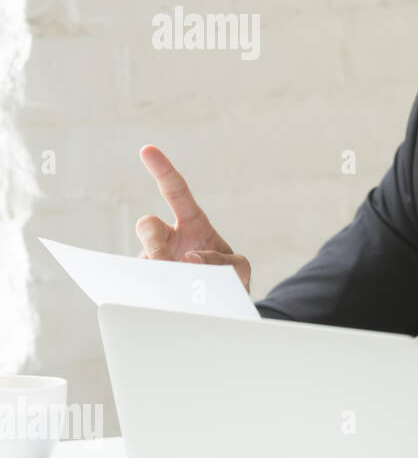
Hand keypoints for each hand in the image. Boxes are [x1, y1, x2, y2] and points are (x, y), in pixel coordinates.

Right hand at [134, 145, 251, 293]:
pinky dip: (152, 293)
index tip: (147, 150)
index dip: (162, 170)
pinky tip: (166, 303)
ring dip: (156, 273)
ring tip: (178, 292)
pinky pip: (139, 284)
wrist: (222, 308)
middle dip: (153, 243)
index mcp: (193, 224)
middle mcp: (169, 239)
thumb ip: (222, 262)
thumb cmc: (230, 280)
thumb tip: (190, 258)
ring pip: (141, 259)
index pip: (175, 191)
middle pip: (146, 225)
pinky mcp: (145, 283)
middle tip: (168, 264)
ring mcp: (154, 261)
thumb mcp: (238, 269)